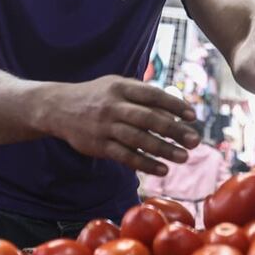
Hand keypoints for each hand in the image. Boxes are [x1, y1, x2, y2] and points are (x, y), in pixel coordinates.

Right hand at [40, 76, 201, 175]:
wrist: (58, 108)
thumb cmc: (97, 96)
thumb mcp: (117, 86)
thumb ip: (143, 95)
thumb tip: (175, 110)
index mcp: (121, 87)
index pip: (153, 95)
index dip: (174, 105)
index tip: (193, 116)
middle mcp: (113, 106)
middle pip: (148, 118)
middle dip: (174, 130)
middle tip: (195, 141)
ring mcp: (105, 126)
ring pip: (138, 140)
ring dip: (164, 150)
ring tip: (184, 157)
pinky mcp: (98, 145)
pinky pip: (125, 156)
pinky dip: (145, 163)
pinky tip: (162, 169)